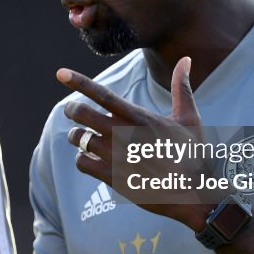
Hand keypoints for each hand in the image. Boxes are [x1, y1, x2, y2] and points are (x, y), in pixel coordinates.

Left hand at [57, 56, 215, 229]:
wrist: (192, 195)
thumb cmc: (192, 154)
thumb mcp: (189, 118)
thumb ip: (181, 87)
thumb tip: (186, 58)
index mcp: (140, 118)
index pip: (103, 95)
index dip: (79, 82)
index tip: (60, 72)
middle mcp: (124, 135)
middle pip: (82, 114)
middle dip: (72, 109)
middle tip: (72, 109)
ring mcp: (116, 157)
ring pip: (78, 139)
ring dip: (77, 135)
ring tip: (83, 136)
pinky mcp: (111, 178)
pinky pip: (81, 163)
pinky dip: (82, 159)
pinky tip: (90, 158)